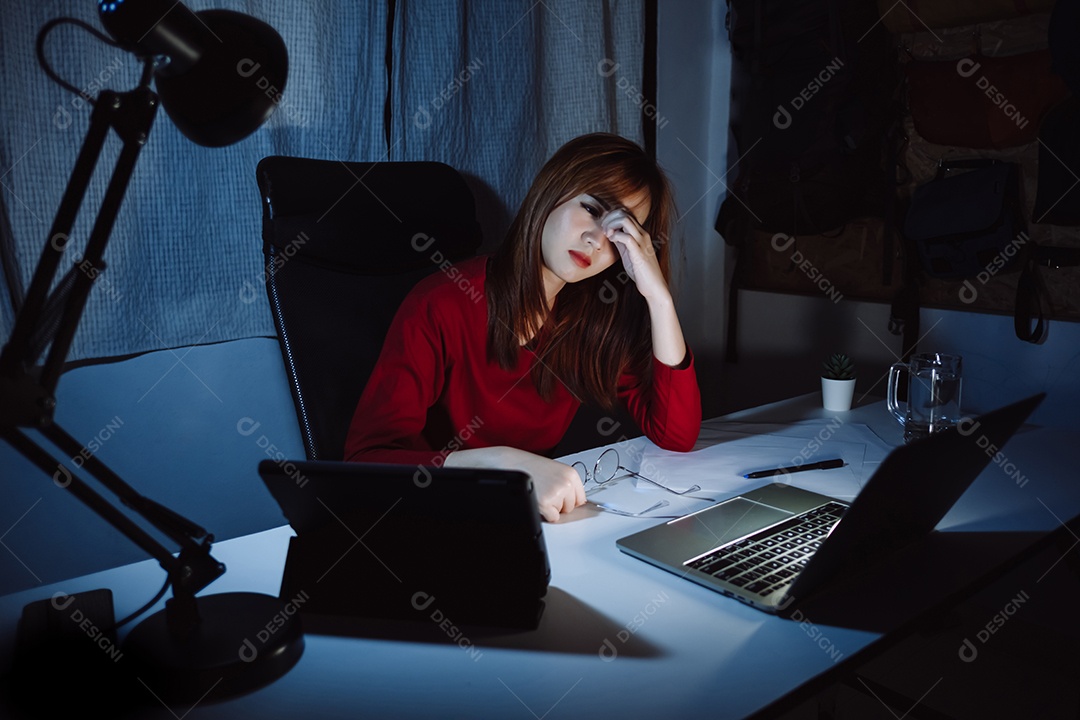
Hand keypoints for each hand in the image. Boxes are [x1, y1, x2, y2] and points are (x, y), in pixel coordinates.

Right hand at [443, 446, 585, 522]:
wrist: (510, 464)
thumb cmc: (529, 466)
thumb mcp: (553, 471)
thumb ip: (565, 484)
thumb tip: (575, 503)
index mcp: (571, 474)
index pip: (581, 498)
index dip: (568, 500)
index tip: (560, 497)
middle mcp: (566, 483)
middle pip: (572, 507)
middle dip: (560, 504)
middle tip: (546, 492)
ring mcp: (556, 493)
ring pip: (561, 513)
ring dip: (551, 508)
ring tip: (539, 493)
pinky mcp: (546, 503)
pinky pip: (552, 518)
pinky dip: (544, 513)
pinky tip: (536, 499)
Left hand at [602, 208, 668, 301]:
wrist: (653, 286)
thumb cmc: (641, 271)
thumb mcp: (628, 253)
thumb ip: (621, 242)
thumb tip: (611, 234)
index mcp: (640, 233)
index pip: (625, 213)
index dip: (612, 216)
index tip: (605, 228)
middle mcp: (642, 234)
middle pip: (624, 213)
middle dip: (609, 218)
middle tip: (603, 230)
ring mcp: (642, 242)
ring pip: (625, 220)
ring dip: (611, 225)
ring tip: (607, 235)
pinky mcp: (639, 252)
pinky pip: (626, 237)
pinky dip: (615, 236)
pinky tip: (612, 241)